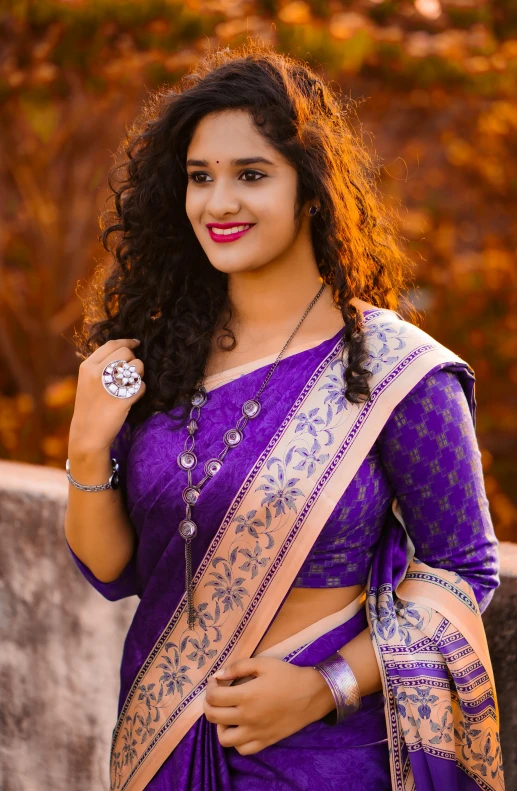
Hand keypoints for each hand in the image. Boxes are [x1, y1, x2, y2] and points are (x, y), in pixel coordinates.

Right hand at [69, 338, 144, 454]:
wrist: (87, 434)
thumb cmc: (89, 408)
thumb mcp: (87, 381)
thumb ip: (101, 366)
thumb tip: (123, 351)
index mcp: (87, 366)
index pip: (112, 344)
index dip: (127, 342)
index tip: (136, 343)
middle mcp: (97, 372)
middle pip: (126, 353)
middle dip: (133, 361)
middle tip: (130, 373)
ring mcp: (110, 385)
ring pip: (137, 366)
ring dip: (138, 375)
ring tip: (130, 386)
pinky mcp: (123, 398)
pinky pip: (141, 386)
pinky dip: (140, 391)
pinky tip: (132, 398)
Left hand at [203, 656, 335, 754]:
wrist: (311, 695)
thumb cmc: (287, 676)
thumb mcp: (263, 663)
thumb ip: (238, 667)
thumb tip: (219, 676)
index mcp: (246, 696)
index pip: (214, 697)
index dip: (209, 687)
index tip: (215, 681)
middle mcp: (247, 717)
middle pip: (213, 717)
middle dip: (208, 704)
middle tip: (216, 695)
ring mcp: (255, 733)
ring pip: (224, 739)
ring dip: (219, 726)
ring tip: (226, 714)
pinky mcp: (265, 742)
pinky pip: (242, 750)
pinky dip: (236, 741)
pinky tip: (240, 727)